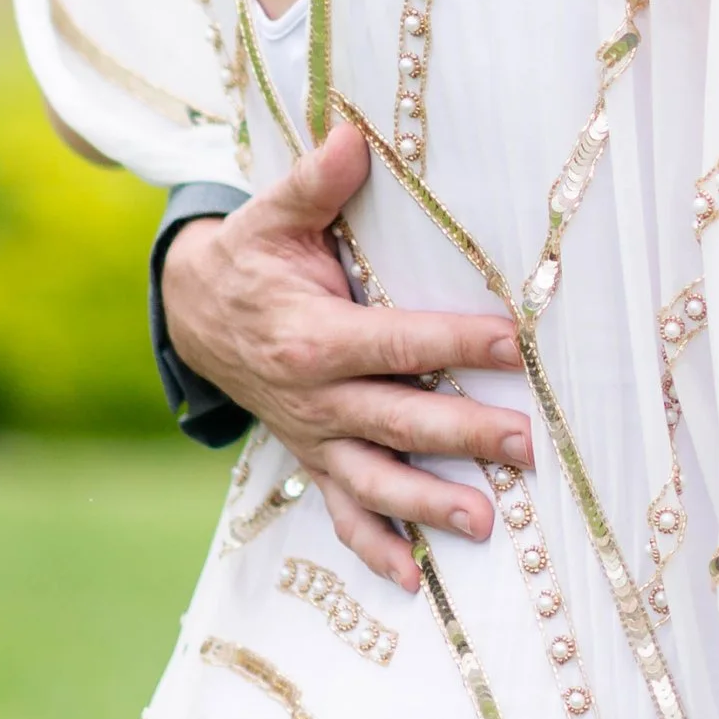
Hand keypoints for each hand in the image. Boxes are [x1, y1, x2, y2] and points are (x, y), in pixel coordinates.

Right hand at [162, 123, 531, 591]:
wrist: (193, 312)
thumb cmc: (250, 257)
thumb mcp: (272, 215)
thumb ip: (316, 182)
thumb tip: (355, 137)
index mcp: (311, 336)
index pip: (397, 341)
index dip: (456, 342)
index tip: (515, 344)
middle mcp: (313, 397)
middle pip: (398, 420)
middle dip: (463, 434)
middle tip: (524, 444)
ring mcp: (313, 436)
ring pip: (376, 478)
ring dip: (429, 504)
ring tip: (485, 523)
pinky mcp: (312, 458)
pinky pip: (340, 511)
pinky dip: (373, 547)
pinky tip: (414, 581)